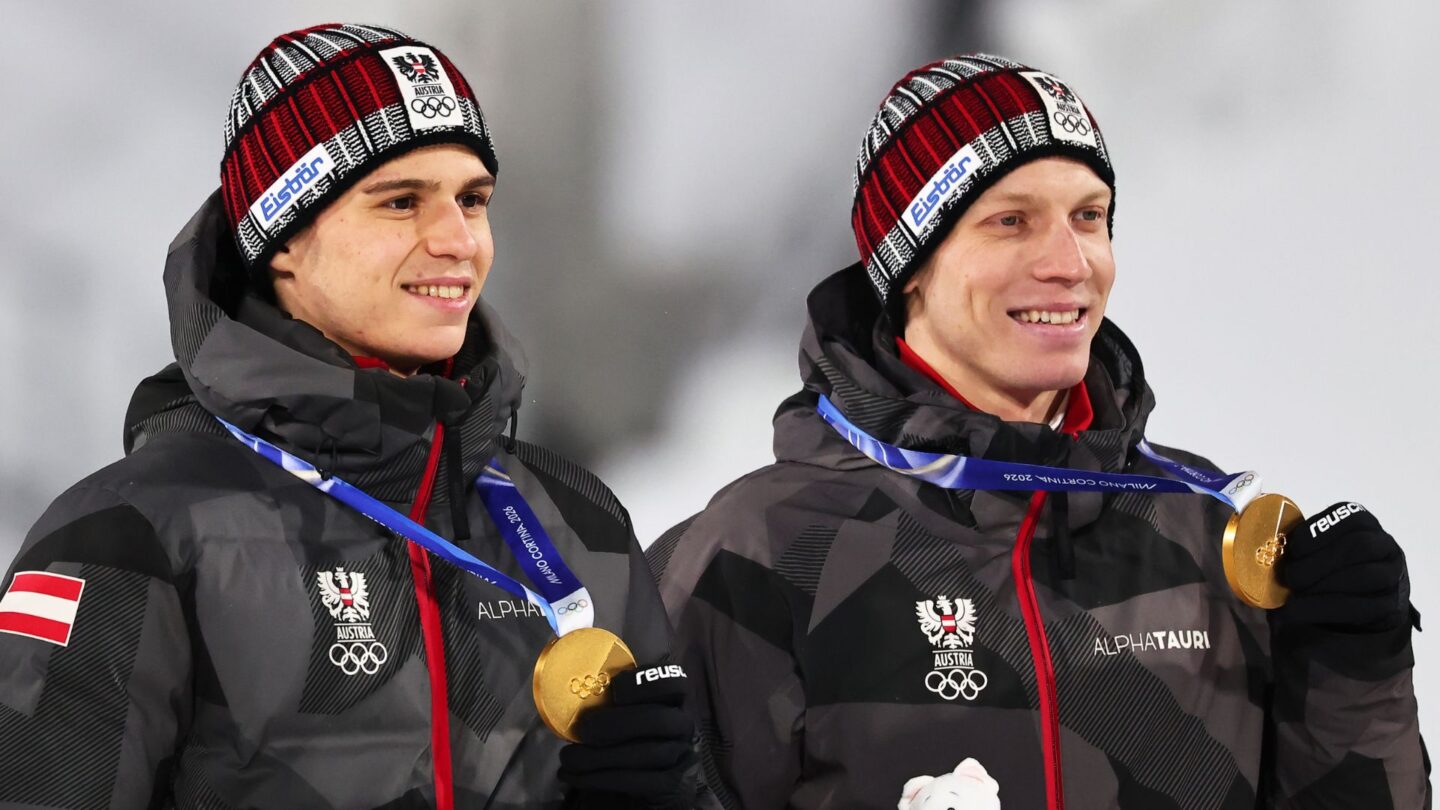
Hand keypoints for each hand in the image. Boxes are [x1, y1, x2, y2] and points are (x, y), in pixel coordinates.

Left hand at [559, 663, 696, 808]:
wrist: (639, 780)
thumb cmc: (625, 735)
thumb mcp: (623, 710)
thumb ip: (613, 697)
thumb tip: (581, 680)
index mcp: (674, 700)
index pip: (672, 683)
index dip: (644, 684)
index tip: (614, 689)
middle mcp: (683, 726)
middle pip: (660, 720)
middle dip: (618, 723)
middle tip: (584, 728)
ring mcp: (681, 756)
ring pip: (648, 754)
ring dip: (600, 757)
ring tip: (568, 758)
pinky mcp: (672, 784)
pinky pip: (638, 782)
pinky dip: (601, 779)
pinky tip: (575, 776)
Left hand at [1274, 502, 1410, 632]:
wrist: (1364, 600)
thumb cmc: (1331, 567)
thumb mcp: (1318, 548)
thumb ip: (1302, 544)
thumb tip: (1262, 545)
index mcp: (1364, 524)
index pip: (1349, 518)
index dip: (1318, 533)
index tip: (1293, 550)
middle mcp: (1386, 546)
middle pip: (1359, 546)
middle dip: (1319, 563)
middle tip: (1291, 578)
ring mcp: (1394, 576)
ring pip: (1364, 576)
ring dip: (1321, 587)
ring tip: (1294, 595)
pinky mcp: (1391, 606)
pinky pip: (1361, 607)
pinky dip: (1322, 609)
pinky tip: (1297, 611)